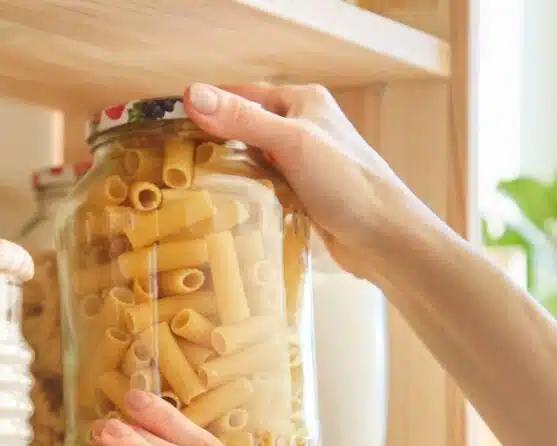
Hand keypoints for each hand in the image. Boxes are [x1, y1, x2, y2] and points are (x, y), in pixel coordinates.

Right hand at [182, 82, 435, 281]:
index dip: (208, 107)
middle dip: (214, 143)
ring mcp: (303, 163)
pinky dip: (245, 195)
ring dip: (229, 173)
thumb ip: (242, 119)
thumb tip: (192, 95)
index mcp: (303, 101)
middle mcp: (303, 127)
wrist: (386, 239)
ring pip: (252, 161)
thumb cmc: (348, 184)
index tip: (171, 126)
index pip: (242, 95)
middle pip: (244, 129)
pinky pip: (263, 187)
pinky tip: (226, 207)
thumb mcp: (291, 143)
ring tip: (193, 186)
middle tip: (175, 162)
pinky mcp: (303, 194)